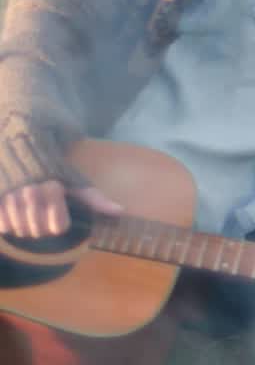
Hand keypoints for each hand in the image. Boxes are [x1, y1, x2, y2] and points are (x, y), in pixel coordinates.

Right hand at [0, 181, 122, 238]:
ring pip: (19, 228)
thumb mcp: (76, 181)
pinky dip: (6, 224)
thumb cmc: (53, 169)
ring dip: (24, 228)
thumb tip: (120, 212)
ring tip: (27, 217)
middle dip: (41, 228)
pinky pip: (2, 224)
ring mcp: (10, 193)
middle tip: (41, 218)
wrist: (23, 146)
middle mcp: (31, 190)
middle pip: (38, 230)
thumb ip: (94, 198)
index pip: (58, 227)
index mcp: (54, 188)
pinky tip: (12, 217)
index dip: (59, 226)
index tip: (58, 219)